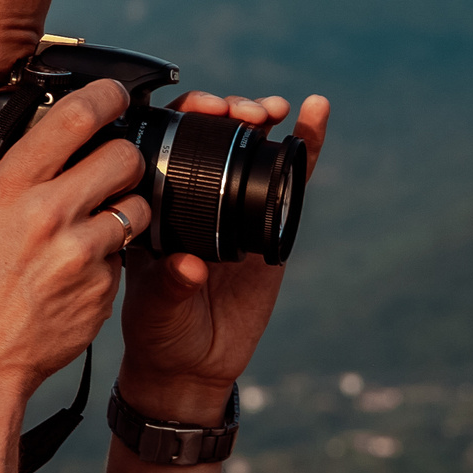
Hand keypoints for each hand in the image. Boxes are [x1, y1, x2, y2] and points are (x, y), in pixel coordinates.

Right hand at [0, 78, 150, 406]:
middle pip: (124, 157)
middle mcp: (47, 213)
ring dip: (125, 210)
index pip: (76, 116)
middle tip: (112, 170)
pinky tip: (80, 269)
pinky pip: (126, 256)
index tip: (115, 96)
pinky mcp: (102, 288)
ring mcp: (80, 254)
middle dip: (125, 159)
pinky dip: (112, 258)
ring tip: (95, 225)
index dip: (107, 97)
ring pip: (135, 206)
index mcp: (8, 184)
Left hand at [117, 91, 330, 423]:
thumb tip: (188, 266)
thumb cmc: (161, 332)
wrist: (194, 364)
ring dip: (262, 118)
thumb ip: (171, 286)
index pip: (170, 143)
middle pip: (213, 136)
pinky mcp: (271, 224)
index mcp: (158, 205)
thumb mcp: (157, 309)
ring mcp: (234, 207)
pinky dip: (305, 147)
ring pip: (251, 151)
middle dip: (229, 111)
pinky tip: (316, 115)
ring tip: (273, 108)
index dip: (186, 116)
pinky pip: (290, 180)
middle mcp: (195, 198)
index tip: (202, 110)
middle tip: (241, 111)